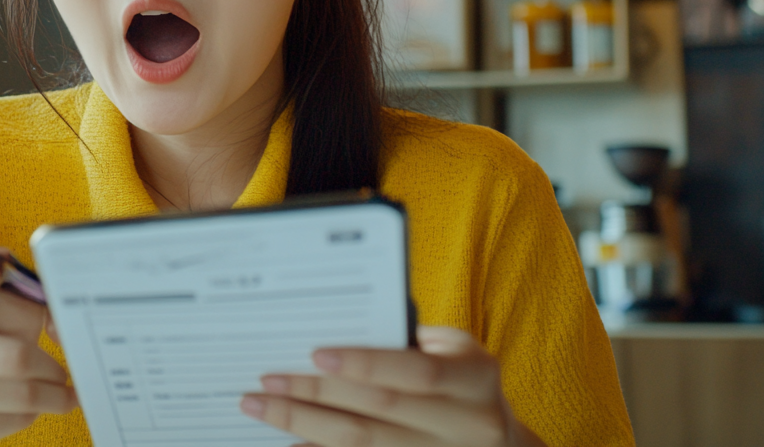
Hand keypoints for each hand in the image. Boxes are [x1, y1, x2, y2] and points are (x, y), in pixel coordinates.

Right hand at [0, 246, 76, 446]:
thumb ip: (14, 302)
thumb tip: (61, 322)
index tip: (7, 274)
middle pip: (17, 356)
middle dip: (51, 369)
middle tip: (62, 374)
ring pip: (22, 393)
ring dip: (52, 395)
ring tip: (57, 392)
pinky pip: (13, 419)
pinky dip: (30, 415)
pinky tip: (27, 410)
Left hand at [239, 326, 544, 446]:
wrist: (501, 441)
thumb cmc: (461, 379)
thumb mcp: (453, 352)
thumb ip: (404, 342)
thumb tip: (331, 328)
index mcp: (476, 379)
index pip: (417, 372)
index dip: (366, 363)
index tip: (316, 353)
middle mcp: (468, 424)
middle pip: (379, 412)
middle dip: (315, 393)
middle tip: (267, 381)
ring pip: (363, 445)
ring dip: (305, 426)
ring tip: (263, 408)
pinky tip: (292, 442)